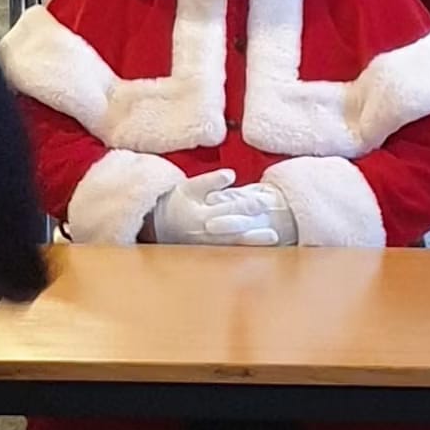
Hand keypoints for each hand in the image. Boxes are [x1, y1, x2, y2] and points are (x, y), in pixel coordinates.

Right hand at [154, 174, 292, 245]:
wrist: (154, 224)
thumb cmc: (174, 202)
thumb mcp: (188, 187)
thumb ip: (209, 181)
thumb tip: (231, 174)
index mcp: (200, 215)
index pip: (228, 209)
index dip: (247, 206)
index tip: (264, 202)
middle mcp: (204, 232)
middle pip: (234, 231)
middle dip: (254, 230)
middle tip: (274, 229)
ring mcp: (206, 245)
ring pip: (232, 246)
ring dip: (253, 244)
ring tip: (273, 239)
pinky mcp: (207, 253)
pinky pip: (228, 254)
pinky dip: (244, 252)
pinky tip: (259, 251)